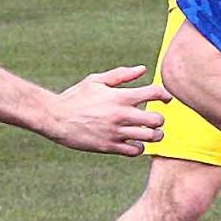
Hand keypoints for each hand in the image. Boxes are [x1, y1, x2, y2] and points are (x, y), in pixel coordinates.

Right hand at [47, 66, 165, 155]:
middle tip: (155, 119)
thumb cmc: (76, 97)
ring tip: (149, 132)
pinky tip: (134, 142)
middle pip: (157, 119)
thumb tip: (143, 69)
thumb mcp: (96, 80)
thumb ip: (121, 75)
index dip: (165, 95)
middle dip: (160, 119)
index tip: (165, 99)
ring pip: (150, 137)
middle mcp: (121, 115)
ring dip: (154, 135)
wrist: (55, 117)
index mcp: (120, 96)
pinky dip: (139, 147)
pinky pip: (135, 151)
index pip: (154, 93)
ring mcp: (116, 132)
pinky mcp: (109, 147)